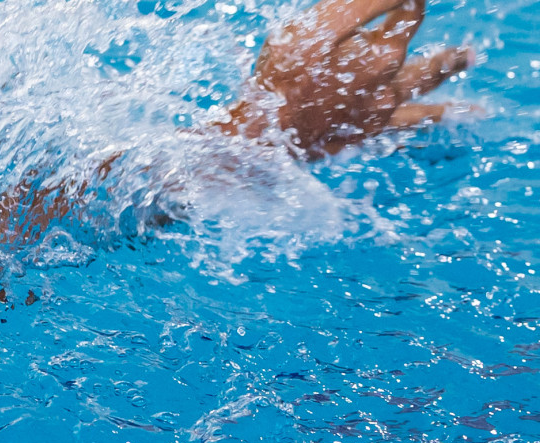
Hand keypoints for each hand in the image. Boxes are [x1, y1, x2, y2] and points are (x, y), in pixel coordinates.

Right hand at [225, 0, 474, 156]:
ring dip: (448, 107)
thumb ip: (362, 7)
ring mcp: (377, 117)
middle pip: (430, 67)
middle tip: (470, 55)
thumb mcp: (316, 28)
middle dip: (450, 59)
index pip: (411, 14)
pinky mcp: (360, 139)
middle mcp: (389, 87)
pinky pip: (396, 137)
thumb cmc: (282, 79)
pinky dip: (413, 136)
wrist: (262, 135)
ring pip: (423, 111)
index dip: (411, 0)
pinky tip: (419, 135)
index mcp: (382, 53)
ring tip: (471, 111)